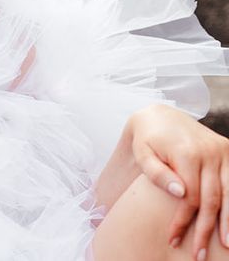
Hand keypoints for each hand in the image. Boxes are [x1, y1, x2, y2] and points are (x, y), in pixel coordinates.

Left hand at [128, 103, 228, 258]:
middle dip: (206, 229)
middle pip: (212, 200)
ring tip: (225, 246)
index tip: (174, 239)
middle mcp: (209, 151)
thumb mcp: (143, 153)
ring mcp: (222, 151)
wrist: (160, 115)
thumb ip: (157, 173)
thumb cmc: (147, 138)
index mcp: (186, 153)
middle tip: (200, 254)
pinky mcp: (228, 150)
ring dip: (228, 223)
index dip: (183, 221)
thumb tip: (180, 194)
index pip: (190, 197)